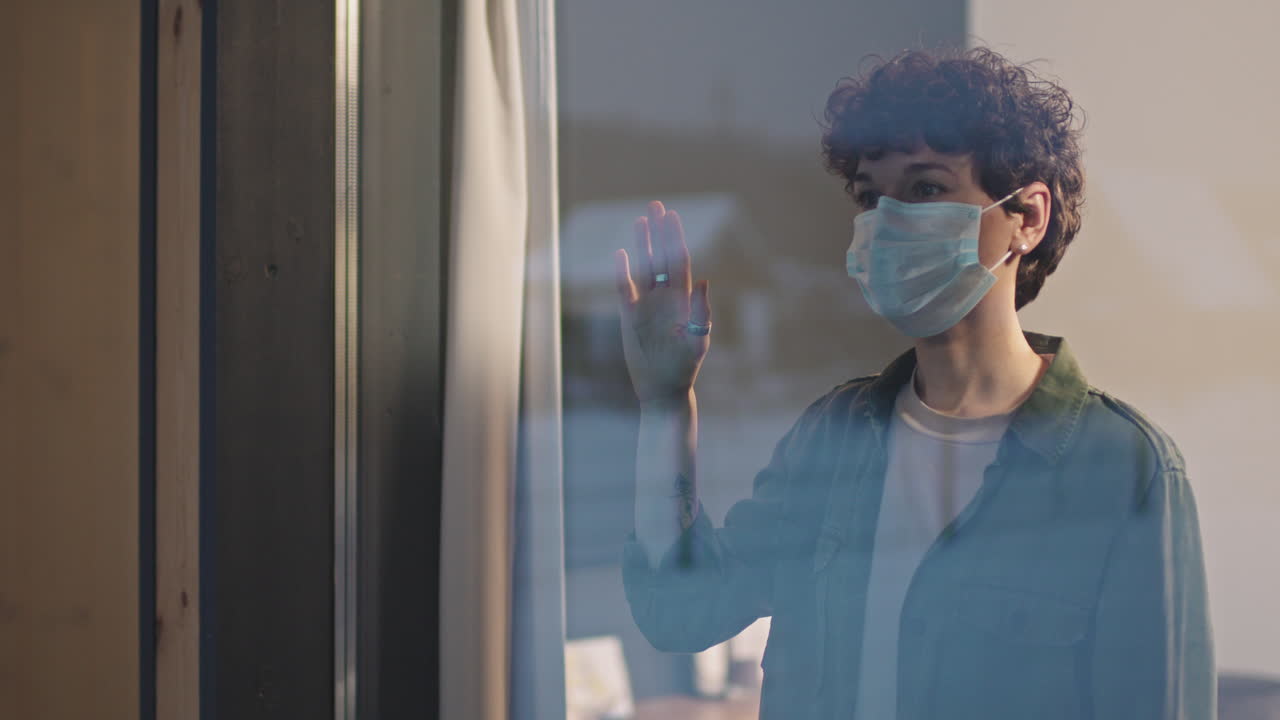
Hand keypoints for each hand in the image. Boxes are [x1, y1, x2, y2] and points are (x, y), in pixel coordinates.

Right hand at [614, 201, 712, 406]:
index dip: (676, 239)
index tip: (673, 217)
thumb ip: (701, 312)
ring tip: (641, 221)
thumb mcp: (697, 340)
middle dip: (660, 233)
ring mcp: (647, 305)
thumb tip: (705, 281)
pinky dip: (622, 272)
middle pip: (662, 257)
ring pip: (644, 267)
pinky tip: (620, 254)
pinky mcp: (630, 316)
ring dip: (642, 245)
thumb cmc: (685, 367)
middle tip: (657, 206)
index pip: (680, 262)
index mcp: (684, 300)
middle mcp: (666, 297)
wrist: (663, 388)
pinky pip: (624, 289)